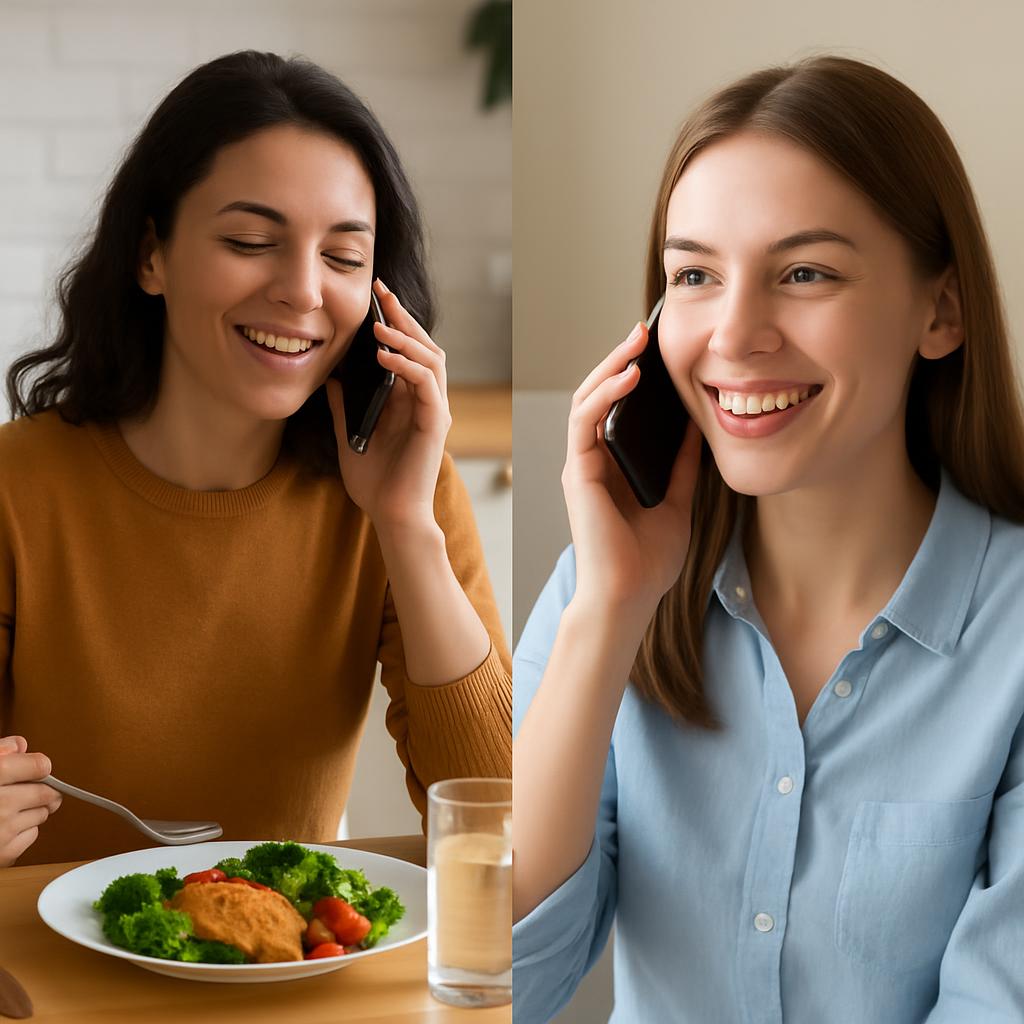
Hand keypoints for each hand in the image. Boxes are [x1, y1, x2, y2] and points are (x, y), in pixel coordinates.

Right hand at [0, 735, 59, 866]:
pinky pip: (32, 834)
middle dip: (41, 790)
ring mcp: (3, 831)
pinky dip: (22, 830)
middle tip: (29, 790)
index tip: (36, 768)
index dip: (39, 766)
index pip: (40, 766)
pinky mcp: (4, 854)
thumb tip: (21, 746)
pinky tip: (3, 827)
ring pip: (42, 813)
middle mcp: (0, 804)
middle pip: (46, 793)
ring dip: (32, 810)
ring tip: (9, 809)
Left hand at [326, 279, 450, 529]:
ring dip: (406, 337)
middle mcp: (426, 401)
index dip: (395, 322)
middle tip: (382, 292)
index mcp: (409, 401)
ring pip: (431, 359)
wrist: (390, 515)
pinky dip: (407, 365)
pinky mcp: (435, 424)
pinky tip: (384, 354)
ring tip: (379, 323)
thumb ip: (343, 407)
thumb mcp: (348, 436)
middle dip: (404, 316)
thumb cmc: (375, 483)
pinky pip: (426, 385)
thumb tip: (331, 377)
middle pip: (424, 346)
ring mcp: (434, 411)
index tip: (376, 297)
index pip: (408, 351)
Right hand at [562, 320, 702, 615]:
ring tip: (637, 342)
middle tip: (644, 332)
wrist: (629, 597)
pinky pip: (584, 421)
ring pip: (587, 399)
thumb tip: (697, 426)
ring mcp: (582, 465)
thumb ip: (680, 465)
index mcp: (613, 466)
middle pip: (599, 395)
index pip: (617, 408)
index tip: (658, 350)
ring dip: (610, 366)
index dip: (633, 377)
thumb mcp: (676, 501)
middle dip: (620, 360)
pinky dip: (605, 394)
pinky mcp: (578, 472)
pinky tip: (630, 376)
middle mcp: (592, 460)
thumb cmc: (648, 560)